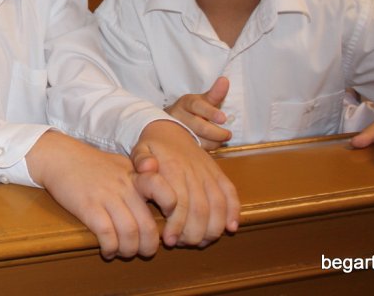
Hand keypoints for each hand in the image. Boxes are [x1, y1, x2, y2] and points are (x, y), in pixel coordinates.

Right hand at [27, 130, 163, 258]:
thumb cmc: (90, 164)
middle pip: (148, 226)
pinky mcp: (88, 207)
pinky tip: (107, 250)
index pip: (163, 190)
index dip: (171, 210)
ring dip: (129, 251)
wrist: (59, 157)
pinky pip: (107, 235)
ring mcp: (106, 196)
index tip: (164, 221)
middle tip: (143, 251)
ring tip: (123, 252)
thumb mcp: (119, 164)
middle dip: (149, 247)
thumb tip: (159, 202)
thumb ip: (139, 179)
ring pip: (129, 234)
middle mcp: (124, 186)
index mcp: (134, 175)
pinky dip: (110, 248)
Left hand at [132, 120, 239, 247]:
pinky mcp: (219, 174)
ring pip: (218, 206)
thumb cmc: (151, 147)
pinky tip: (230, 228)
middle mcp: (194, 172)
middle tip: (182, 244)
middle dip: (193, 233)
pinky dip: (234, 212)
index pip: (179, 203)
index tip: (168, 240)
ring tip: (199, 241)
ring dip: (212, 229)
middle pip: (200, 210)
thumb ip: (140, 160)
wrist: (169, 129)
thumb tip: (147, 168)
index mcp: (173, 168)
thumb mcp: (139, 150)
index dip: (176, 226)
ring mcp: (209, 173)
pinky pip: (231, 194)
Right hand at [165, 77, 232, 149]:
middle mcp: (178, 116)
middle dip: (217, 133)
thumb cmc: (193, 110)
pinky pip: (195, 149)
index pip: (198, 106)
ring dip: (214, 142)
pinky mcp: (177, 144)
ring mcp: (176, 130)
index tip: (223, 118)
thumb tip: (225, 80)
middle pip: (199, 126)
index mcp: (186, 102)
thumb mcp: (202, 100)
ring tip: (221, 140)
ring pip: (198, 140)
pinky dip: (206, 148)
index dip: (211, 112)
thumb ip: (215, 93)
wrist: (171, 121)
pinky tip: (212, 145)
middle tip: (228, 134)